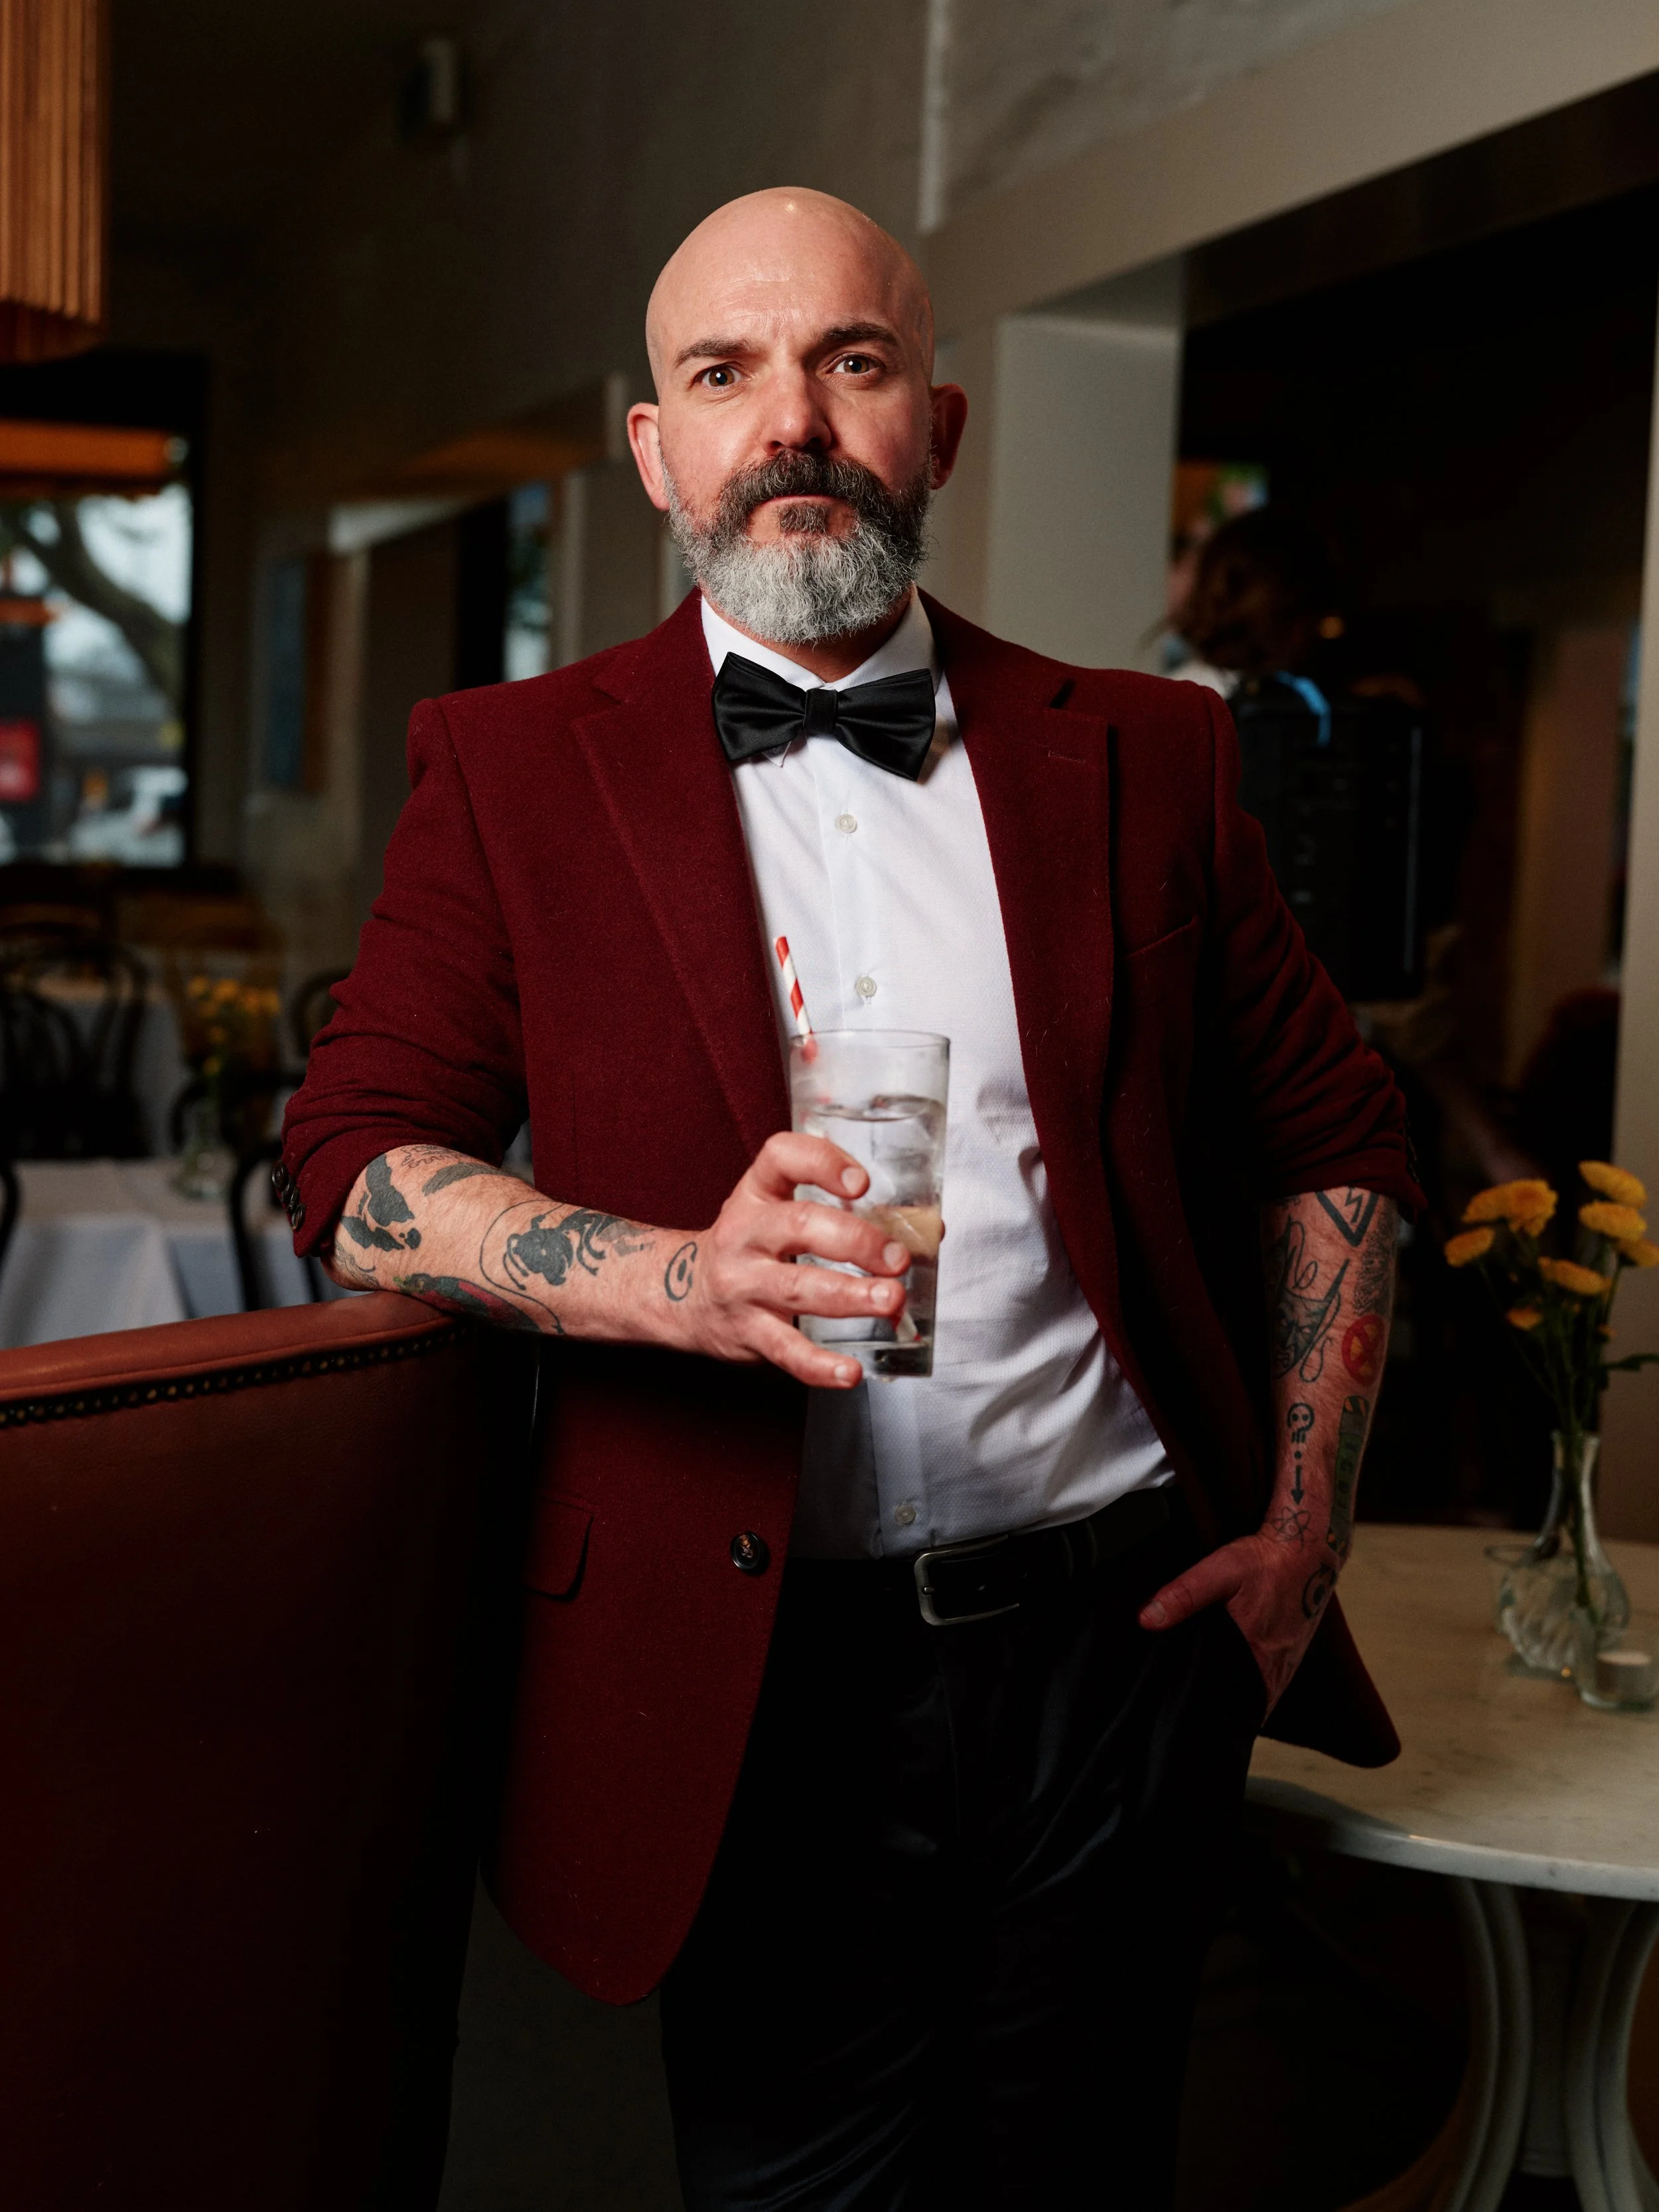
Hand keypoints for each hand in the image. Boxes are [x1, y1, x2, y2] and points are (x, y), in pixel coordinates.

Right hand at [661, 1131, 912, 1388]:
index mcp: (757, 1194)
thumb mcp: (778, 1214)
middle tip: (896, 1257)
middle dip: (855, 1240)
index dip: (822, 1163)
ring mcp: (742, 1284)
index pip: (781, 1157)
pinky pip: (785, 1350)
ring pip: (798, 1287)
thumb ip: (846, 1214)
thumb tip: (926, 1231)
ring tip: (891, 1301)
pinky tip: (850, 1372)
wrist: (680, 1295)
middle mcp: (745, 1233)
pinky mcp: (746, 1332)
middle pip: (798, 1224)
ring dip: (850, 1295)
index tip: (861, 1183)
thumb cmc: (749, 1249)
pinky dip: (819, 1366)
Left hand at [1138, 1530, 1327, 1712]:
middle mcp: (1278, 1668)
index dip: (1205, 1711)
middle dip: (1218, 1710)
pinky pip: (1271, 1684)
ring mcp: (1289, 1664)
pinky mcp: (1294, 1654)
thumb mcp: (1220, 1570)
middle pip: (1243, 1703)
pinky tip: (1234, 1682)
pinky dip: (1252, 1687)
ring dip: (1237, 1700)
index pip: (1228, 1702)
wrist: (1309, 1548)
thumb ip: (1184, 1595)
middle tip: (1188, 1712)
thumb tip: (1146, 1620)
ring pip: (1259, 1696)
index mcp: (1259, 1656)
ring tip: (1206, 1703)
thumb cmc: (1265, 1559)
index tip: (1182, 1717)